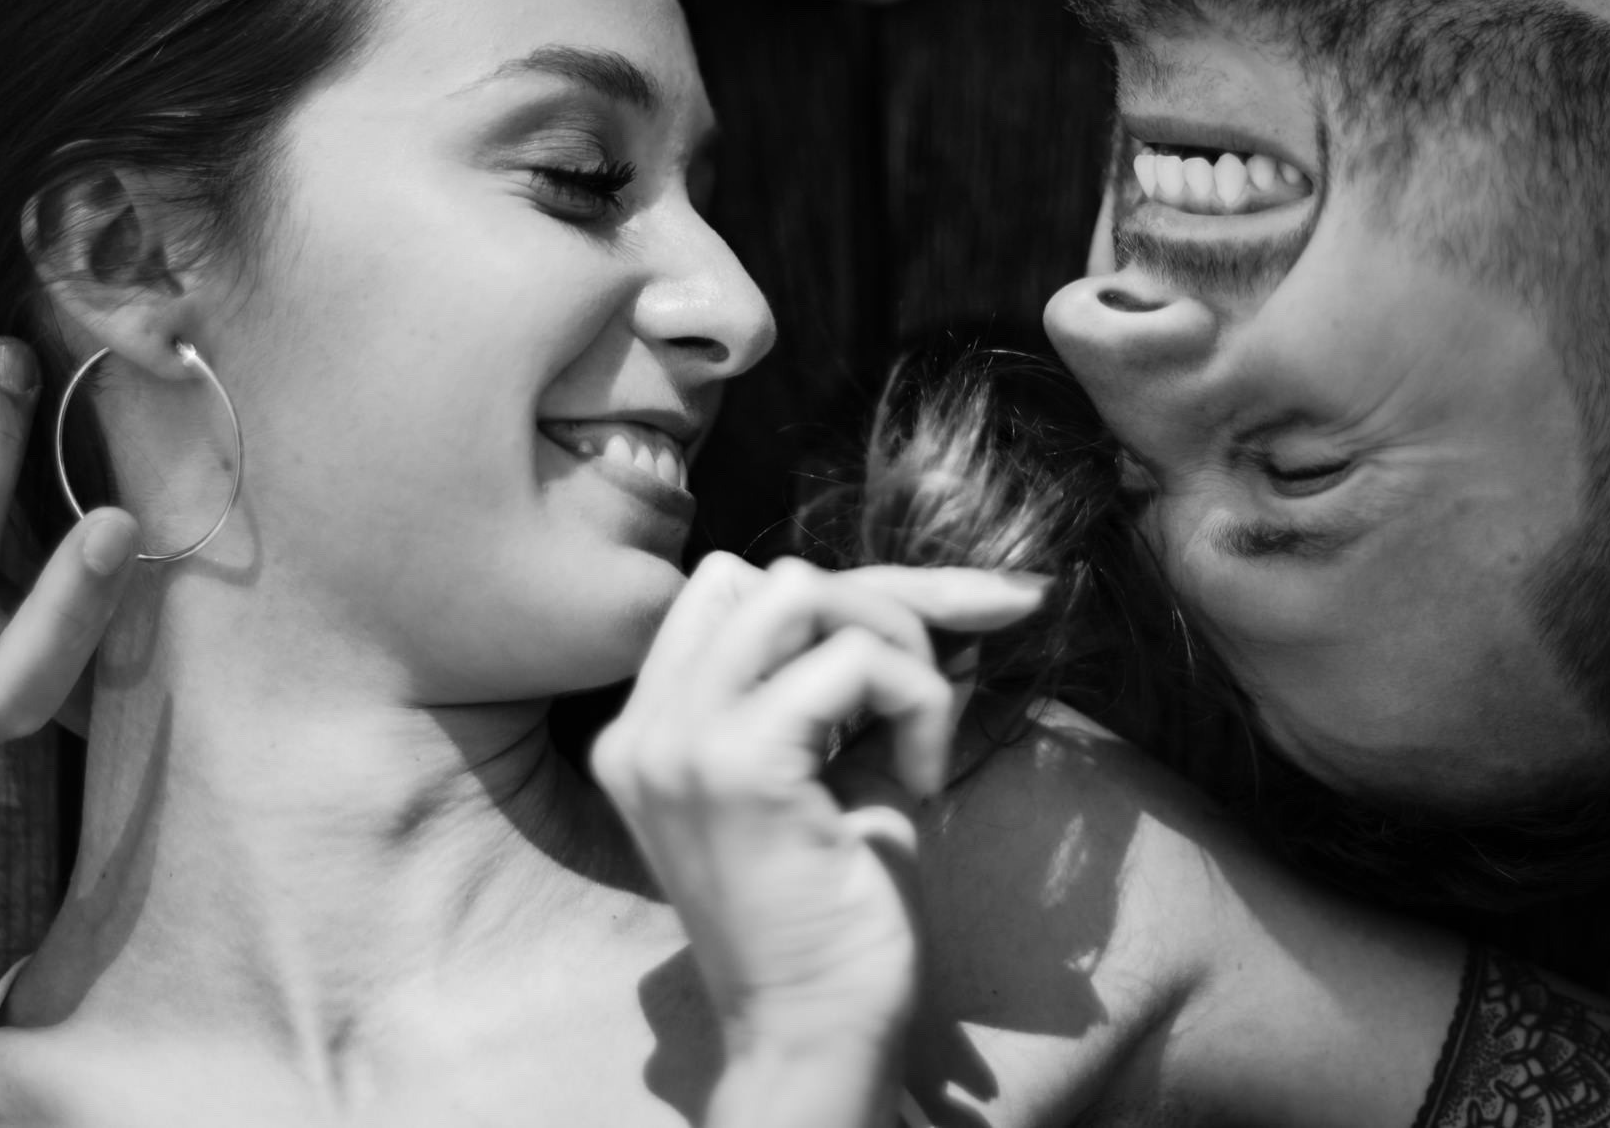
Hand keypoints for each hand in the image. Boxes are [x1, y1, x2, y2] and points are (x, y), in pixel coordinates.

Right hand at [592, 552, 1046, 1116]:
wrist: (817, 1033)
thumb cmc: (838, 917)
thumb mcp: (844, 770)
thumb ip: (864, 683)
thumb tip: (957, 600)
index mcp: (655, 726)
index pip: (740, 592)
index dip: (853, 594)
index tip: (962, 610)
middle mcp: (647, 724)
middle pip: (773, 576)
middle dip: (882, 606)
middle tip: (934, 690)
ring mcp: (679, 741)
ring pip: (801, 590)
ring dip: (893, 642)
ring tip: (918, 735)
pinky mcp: (736, 766)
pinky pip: (852, 660)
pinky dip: (916, 698)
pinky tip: (919, 780)